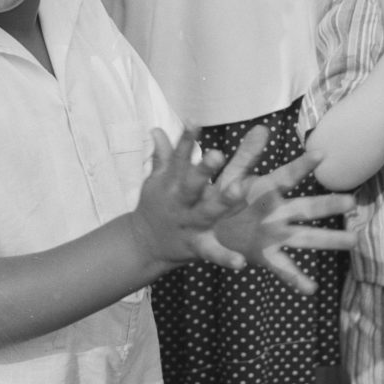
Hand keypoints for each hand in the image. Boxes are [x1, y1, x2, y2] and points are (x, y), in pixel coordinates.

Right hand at [131, 126, 269, 268]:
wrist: (142, 244)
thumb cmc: (156, 204)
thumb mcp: (157, 181)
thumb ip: (162, 156)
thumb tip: (157, 128)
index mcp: (170, 183)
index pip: (177, 158)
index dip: (186, 139)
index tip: (193, 121)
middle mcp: (179, 202)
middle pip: (191, 184)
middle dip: (203, 170)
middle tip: (217, 154)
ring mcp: (187, 224)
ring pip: (207, 212)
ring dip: (223, 202)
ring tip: (241, 190)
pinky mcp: (195, 246)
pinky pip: (212, 252)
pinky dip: (225, 258)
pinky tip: (241, 262)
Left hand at [208, 151, 356, 294]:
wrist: (204, 227)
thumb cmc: (221, 197)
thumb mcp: (230, 176)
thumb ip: (244, 156)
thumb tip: (262, 128)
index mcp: (267, 190)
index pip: (286, 175)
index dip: (301, 165)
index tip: (320, 153)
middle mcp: (277, 212)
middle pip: (306, 207)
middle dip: (328, 204)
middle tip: (354, 202)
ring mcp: (274, 235)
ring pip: (304, 237)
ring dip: (327, 238)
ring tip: (352, 241)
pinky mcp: (264, 255)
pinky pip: (282, 268)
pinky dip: (296, 278)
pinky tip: (311, 289)